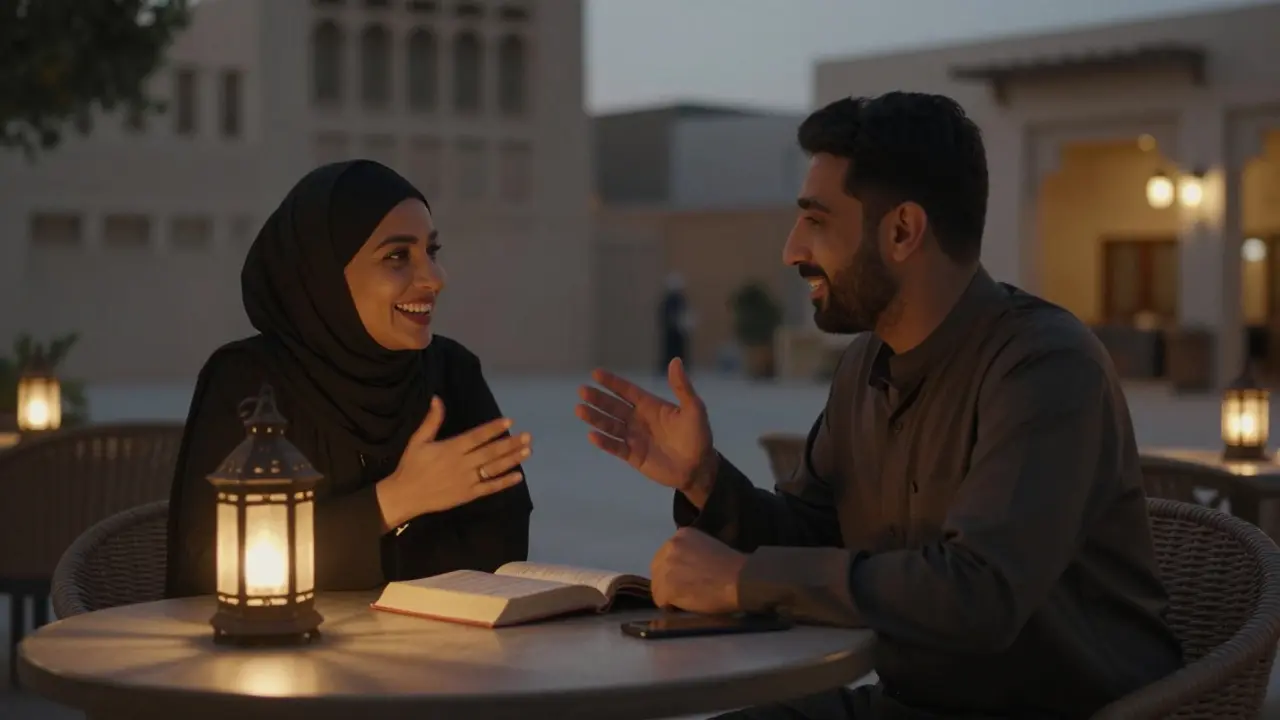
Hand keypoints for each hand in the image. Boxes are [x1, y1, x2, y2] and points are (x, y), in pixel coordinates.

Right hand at [385, 396, 529, 521]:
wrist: (405, 495)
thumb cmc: (411, 466)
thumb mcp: (418, 440)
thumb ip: (431, 421)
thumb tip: (437, 398)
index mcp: (451, 448)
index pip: (476, 436)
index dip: (493, 429)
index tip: (509, 421)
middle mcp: (462, 464)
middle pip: (490, 452)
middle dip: (510, 443)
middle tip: (527, 436)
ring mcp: (467, 481)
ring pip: (493, 469)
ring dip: (511, 460)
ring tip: (527, 451)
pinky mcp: (468, 495)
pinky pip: (489, 488)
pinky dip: (504, 482)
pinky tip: (518, 476)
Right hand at [575, 357, 716, 498]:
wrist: (699, 468)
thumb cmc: (699, 435)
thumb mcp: (694, 408)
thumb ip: (682, 387)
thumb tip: (676, 360)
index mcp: (651, 405)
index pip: (627, 391)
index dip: (612, 383)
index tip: (596, 373)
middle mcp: (639, 419)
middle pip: (613, 407)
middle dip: (598, 399)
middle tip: (582, 390)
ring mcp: (634, 437)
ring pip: (610, 425)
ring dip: (595, 418)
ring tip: (580, 410)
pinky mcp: (633, 455)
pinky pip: (616, 447)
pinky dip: (604, 442)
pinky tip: (592, 435)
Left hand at [650, 527, 745, 613]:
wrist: (740, 579)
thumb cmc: (731, 566)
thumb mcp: (707, 547)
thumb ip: (691, 553)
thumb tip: (683, 568)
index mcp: (681, 535)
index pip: (666, 555)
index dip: (674, 570)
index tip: (686, 578)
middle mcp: (670, 546)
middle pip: (657, 569)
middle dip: (668, 581)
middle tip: (685, 591)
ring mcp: (666, 566)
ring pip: (657, 586)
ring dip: (669, 595)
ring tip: (687, 599)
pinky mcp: (667, 586)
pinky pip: (660, 600)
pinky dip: (670, 606)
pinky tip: (685, 605)